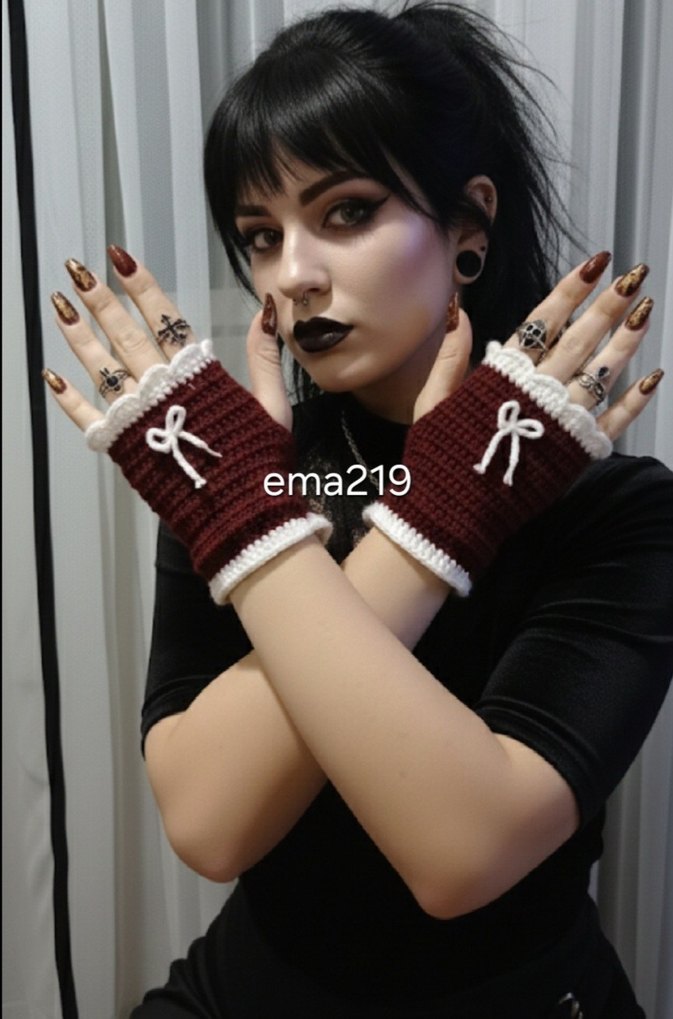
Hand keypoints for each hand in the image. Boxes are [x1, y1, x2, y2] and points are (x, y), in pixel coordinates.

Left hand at [44, 248, 329, 600]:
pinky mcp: (123, 447)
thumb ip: (264, 357)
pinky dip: (68, 398)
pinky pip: (89, 417)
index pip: (165, 318)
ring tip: (58, 306)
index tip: (120, 257)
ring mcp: (139, 417)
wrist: (240, 514)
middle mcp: (163, 389)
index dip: (141, 287)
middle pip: (125, 334)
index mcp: (199, 375)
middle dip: (99, 299)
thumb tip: (266, 310)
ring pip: (102, 367)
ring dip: (79, 336)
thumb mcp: (273, 406)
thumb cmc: (260, 461)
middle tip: (76, 269)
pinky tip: (50, 375)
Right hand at [365, 253, 662, 593]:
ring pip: (602, 373)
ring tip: (647, 313)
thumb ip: (450, 356)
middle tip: (636, 277)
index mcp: (501, 375)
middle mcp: (537, 392)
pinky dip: (634, 400)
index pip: (543, 321)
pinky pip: (612, 421)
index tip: (596, 264)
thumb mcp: (430, 402)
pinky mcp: (575, 453)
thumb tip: (461, 310)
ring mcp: (560, 422)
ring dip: (627, 342)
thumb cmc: (437, 458)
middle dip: (610, 305)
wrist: (452, 514)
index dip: (571, 290)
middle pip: (580, 339)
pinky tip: (654, 378)